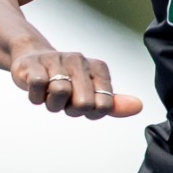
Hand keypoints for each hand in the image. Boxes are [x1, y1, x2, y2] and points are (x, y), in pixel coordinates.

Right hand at [10, 49, 143, 118]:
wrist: (33, 59)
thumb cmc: (67, 81)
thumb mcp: (92, 92)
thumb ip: (114, 103)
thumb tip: (138, 106)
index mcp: (98, 68)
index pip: (104, 105)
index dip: (91, 113)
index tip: (82, 104)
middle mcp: (79, 60)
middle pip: (83, 103)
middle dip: (71, 110)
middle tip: (65, 102)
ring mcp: (56, 60)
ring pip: (60, 94)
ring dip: (53, 105)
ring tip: (50, 95)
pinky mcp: (33, 65)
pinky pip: (38, 88)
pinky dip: (37, 98)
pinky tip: (38, 91)